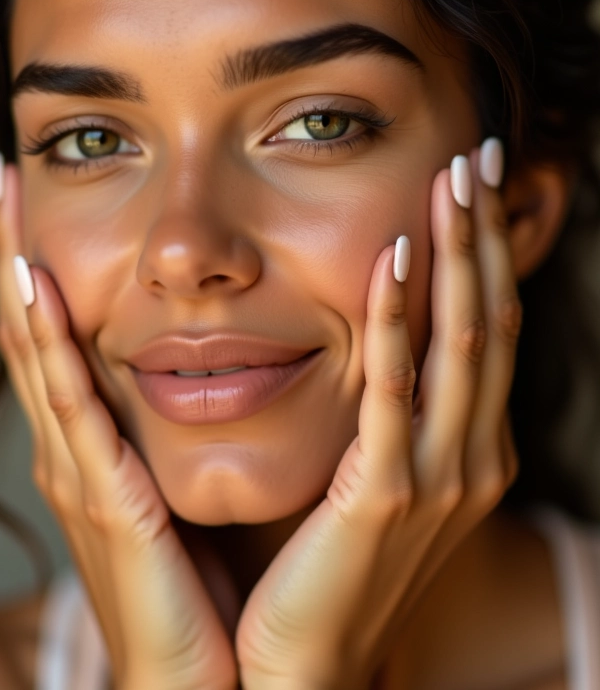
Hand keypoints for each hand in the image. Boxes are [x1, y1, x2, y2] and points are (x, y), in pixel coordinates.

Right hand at [0, 156, 236, 689]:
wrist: (210, 676)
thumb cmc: (206, 580)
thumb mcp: (181, 486)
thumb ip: (178, 431)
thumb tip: (210, 367)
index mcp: (92, 445)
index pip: (56, 338)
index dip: (37, 269)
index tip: (36, 200)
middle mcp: (71, 450)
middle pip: (31, 332)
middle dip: (14, 253)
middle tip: (5, 176)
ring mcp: (77, 473)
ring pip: (36, 355)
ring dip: (18, 274)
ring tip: (9, 200)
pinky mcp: (103, 501)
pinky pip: (72, 407)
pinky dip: (49, 345)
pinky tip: (37, 286)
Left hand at [234, 140, 520, 689]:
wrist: (306, 666)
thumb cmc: (330, 565)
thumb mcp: (375, 479)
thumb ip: (389, 415)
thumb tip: (384, 344)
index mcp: (467, 451)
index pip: (488, 331)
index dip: (487, 257)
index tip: (472, 189)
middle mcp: (470, 459)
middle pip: (490, 322)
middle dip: (485, 238)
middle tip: (478, 158)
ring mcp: (436, 480)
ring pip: (462, 345)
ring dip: (458, 259)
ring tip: (452, 183)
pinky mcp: (383, 499)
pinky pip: (395, 393)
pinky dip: (398, 323)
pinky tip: (395, 258)